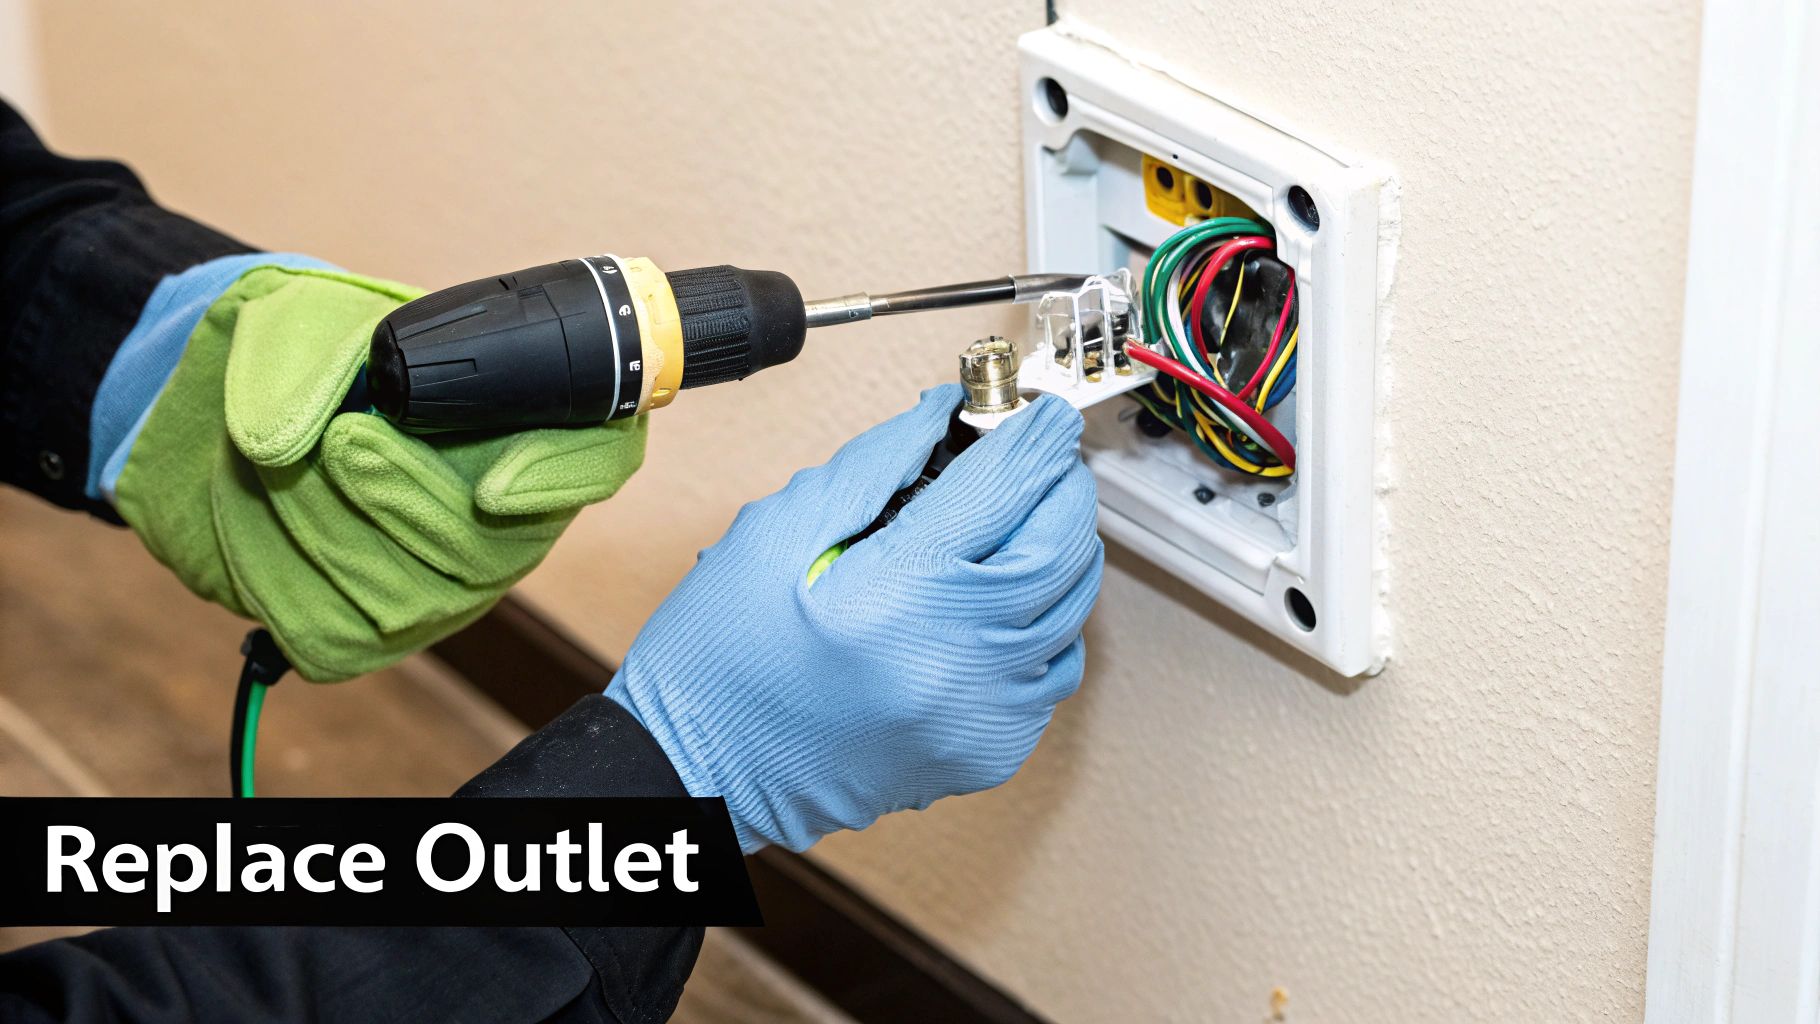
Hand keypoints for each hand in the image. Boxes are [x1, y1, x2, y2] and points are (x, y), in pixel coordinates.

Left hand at [115, 266, 645, 680]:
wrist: (217, 416)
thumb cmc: (293, 358)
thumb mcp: (298, 316)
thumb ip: (302, 359)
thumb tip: (280, 445)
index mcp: (522, 420)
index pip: (600, 458)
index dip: (565, 480)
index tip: (492, 487)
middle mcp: (503, 516)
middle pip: (492, 547)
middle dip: (407, 499)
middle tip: (342, 442)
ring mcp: (441, 585)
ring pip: (409, 595)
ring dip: (324, 525)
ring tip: (273, 465)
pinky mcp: (365, 633)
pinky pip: (332, 626)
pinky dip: (274, 571)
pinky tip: (256, 518)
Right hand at [609, 384, 1102, 851]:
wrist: (703, 775)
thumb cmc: (720, 660)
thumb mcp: (775, 534)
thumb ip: (871, 466)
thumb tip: (940, 417)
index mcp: (896, 595)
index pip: (1004, 488)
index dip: (1033, 436)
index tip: (1042, 414)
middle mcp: (953, 661)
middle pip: (1062, 548)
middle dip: (1061, 488)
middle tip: (1037, 462)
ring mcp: (979, 715)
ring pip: (1072, 611)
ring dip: (1060, 553)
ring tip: (1018, 525)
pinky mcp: (987, 753)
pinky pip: (1051, 672)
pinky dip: (1044, 625)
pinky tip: (997, 605)